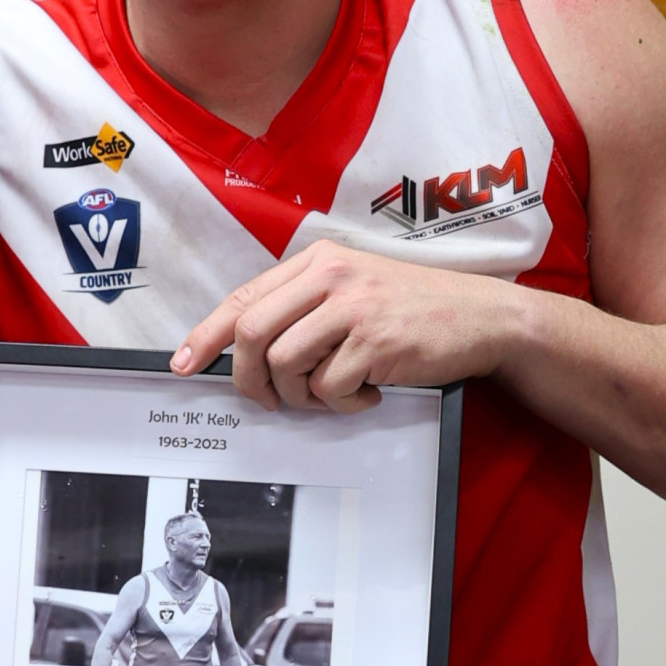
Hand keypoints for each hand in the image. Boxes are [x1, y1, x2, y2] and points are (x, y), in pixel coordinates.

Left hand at [169, 242, 520, 411]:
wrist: (483, 316)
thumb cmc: (413, 308)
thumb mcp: (354, 289)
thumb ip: (305, 308)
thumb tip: (246, 350)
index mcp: (319, 261)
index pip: (244, 297)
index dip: (205, 335)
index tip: (182, 363)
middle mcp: (332, 277)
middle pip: (252, 333)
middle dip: (249, 378)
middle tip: (269, 399)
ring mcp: (355, 307)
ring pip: (286, 364)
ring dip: (300, 396)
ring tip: (332, 393)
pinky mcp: (377, 342)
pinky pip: (330, 387)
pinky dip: (341, 404)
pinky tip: (367, 393)